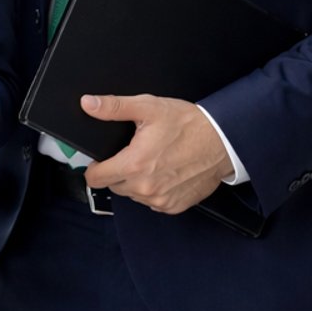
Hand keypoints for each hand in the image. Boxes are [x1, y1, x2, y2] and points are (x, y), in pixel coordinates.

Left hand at [79, 94, 231, 214]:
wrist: (223, 142)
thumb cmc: (188, 124)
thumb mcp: (149, 107)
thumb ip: (114, 107)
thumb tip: (89, 104)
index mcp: (134, 164)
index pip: (95, 178)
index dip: (94, 167)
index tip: (101, 160)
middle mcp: (145, 187)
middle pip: (114, 186)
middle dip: (118, 171)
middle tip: (135, 153)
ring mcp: (160, 200)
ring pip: (133, 195)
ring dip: (136, 182)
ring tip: (153, 161)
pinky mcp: (174, 206)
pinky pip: (153, 202)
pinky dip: (155, 191)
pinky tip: (165, 173)